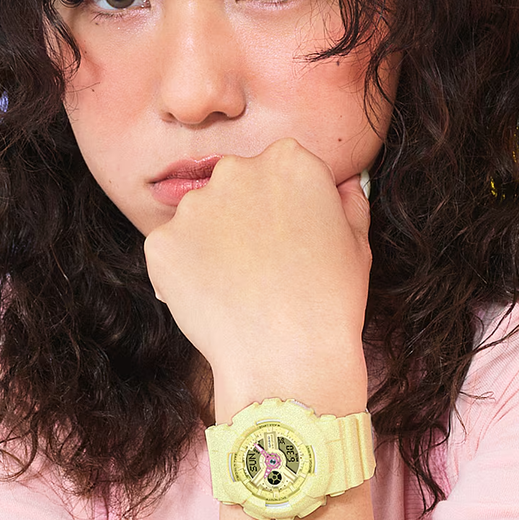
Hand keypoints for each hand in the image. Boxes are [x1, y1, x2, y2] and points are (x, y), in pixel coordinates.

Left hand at [143, 138, 371, 418]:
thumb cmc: (330, 303)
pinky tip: (212, 301)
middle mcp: (237, 170)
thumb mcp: (357, 246)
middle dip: (242, 216)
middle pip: (234, 185)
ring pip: (200, 218)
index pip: (279, 169)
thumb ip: (347, 204)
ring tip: (238, 289)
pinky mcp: (162, 243)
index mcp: (290, 160)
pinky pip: (172, 252)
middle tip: (261, 266)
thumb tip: (342, 187)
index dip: (284, 207)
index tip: (290, 239)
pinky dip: (185, 273)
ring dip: (211, 244)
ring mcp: (194, 206)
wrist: (286, 359)